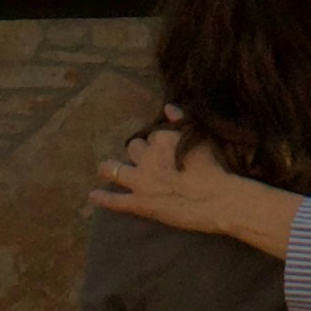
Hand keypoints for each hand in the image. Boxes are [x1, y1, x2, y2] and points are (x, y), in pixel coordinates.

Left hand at [96, 122, 226, 223]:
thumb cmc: (214, 168)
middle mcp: (147, 157)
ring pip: (115, 170)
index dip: (157, 144)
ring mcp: (140, 181)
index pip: (152, 136)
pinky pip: (115, 200)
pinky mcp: (140, 203)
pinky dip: (102, 198)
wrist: (217, 200)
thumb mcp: (200, 138)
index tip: (164, 151)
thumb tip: (167, 106)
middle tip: (146, 163)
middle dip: (137, 154)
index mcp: (162, 138)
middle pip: (133, 149)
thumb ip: (181, 120)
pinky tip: (92, 196)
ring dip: (109, 168)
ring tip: (104, 169)